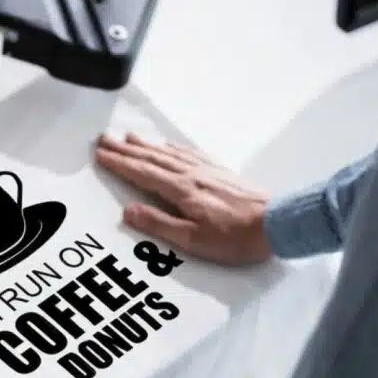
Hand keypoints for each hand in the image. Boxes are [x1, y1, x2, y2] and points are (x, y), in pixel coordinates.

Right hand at [95, 133, 271, 265]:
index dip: (119, 163)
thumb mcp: (192, 240)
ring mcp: (206, 171)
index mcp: (180, 190)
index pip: (142, 173)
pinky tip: (167, 145)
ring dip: (145, 145)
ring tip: (128, 137)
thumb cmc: (236, 238)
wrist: (276, 224)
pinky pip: (189, 153)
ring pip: (168, 153)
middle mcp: (191, 175)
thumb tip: (128, 211)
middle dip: (126, 149)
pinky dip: (172, 147)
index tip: (100, 154)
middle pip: (152, 158)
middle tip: (104, 139)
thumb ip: (158, 224)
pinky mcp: (219, 172)